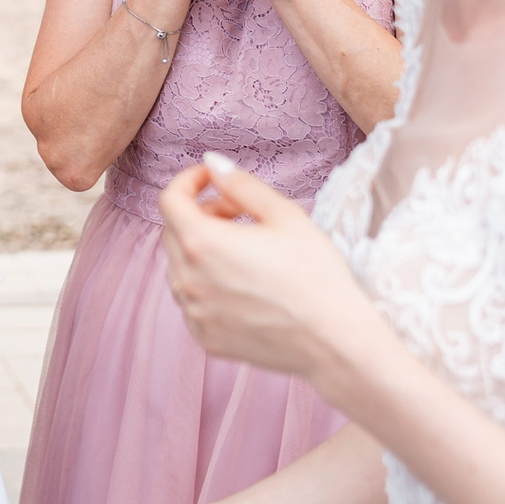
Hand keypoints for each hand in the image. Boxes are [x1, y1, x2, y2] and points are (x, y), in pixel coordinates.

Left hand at [159, 154, 390, 395]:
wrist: (335, 341)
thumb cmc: (315, 274)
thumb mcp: (284, 215)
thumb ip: (241, 184)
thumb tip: (211, 163)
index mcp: (201, 243)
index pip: (169, 200)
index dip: (188, 181)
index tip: (211, 178)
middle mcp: (187, 280)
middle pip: (173, 231)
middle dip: (200, 213)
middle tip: (240, 214)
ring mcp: (194, 313)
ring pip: (180, 266)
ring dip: (201, 249)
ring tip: (245, 250)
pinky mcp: (205, 338)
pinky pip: (192, 300)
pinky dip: (206, 284)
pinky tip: (243, 284)